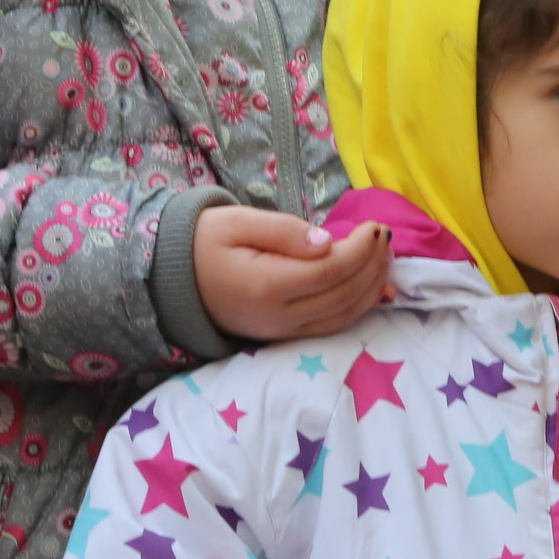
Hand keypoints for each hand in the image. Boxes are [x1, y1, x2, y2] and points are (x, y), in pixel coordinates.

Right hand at [193, 208, 391, 342]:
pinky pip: (332, 327)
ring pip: (344, 316)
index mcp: (267, 285)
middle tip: (385, 237)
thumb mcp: (237, 222)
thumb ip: (284, 230)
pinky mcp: (285, 336)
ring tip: (385, 258)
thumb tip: (328, 242)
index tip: (376, 227)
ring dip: (373, 288)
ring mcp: (282, 332)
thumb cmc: (205, 242)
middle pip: (345, 295)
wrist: (173, 279)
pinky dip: (360, 308)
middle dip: (373, 266)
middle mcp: (279, 317)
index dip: (362, 250)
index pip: (332, 270)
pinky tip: (377, 290)